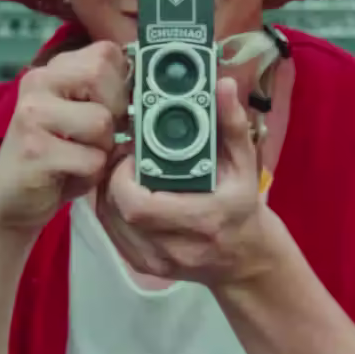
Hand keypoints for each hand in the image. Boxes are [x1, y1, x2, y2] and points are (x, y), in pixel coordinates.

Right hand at [0, 41, 130, 235]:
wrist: (11, 202)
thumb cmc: (56, 158)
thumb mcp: (80, 116)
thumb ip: (105, 93)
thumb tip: (148, 81)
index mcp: (51, 70)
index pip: (106, 52)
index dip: (121, 83)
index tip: (111, 108)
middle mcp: (38, 83)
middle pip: (101, 74)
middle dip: (114, 112)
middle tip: (96, 137)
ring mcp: (33, 115)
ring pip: (101, 121)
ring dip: (102, 149)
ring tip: (79, 158)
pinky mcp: (35, 150)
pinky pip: (92, 159)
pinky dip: (90, 174)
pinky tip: (68, 175)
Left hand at [96, 76, 274, 287]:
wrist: (246, 261)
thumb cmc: (244, 209)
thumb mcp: (245, 166)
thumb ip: (232, 125)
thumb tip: (223, 86)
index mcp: (202, 221)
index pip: (138, 205)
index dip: (122, 177)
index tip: (131, 153)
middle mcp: (176, 248)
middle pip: (117, 211)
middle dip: (112, 179)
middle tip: (123, 157)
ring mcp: (156, 262)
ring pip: (108, 222)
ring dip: (107, 192)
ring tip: (121, 170)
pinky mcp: (144, 267)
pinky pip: (112, 234)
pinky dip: (110, 210)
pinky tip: (122, 193)